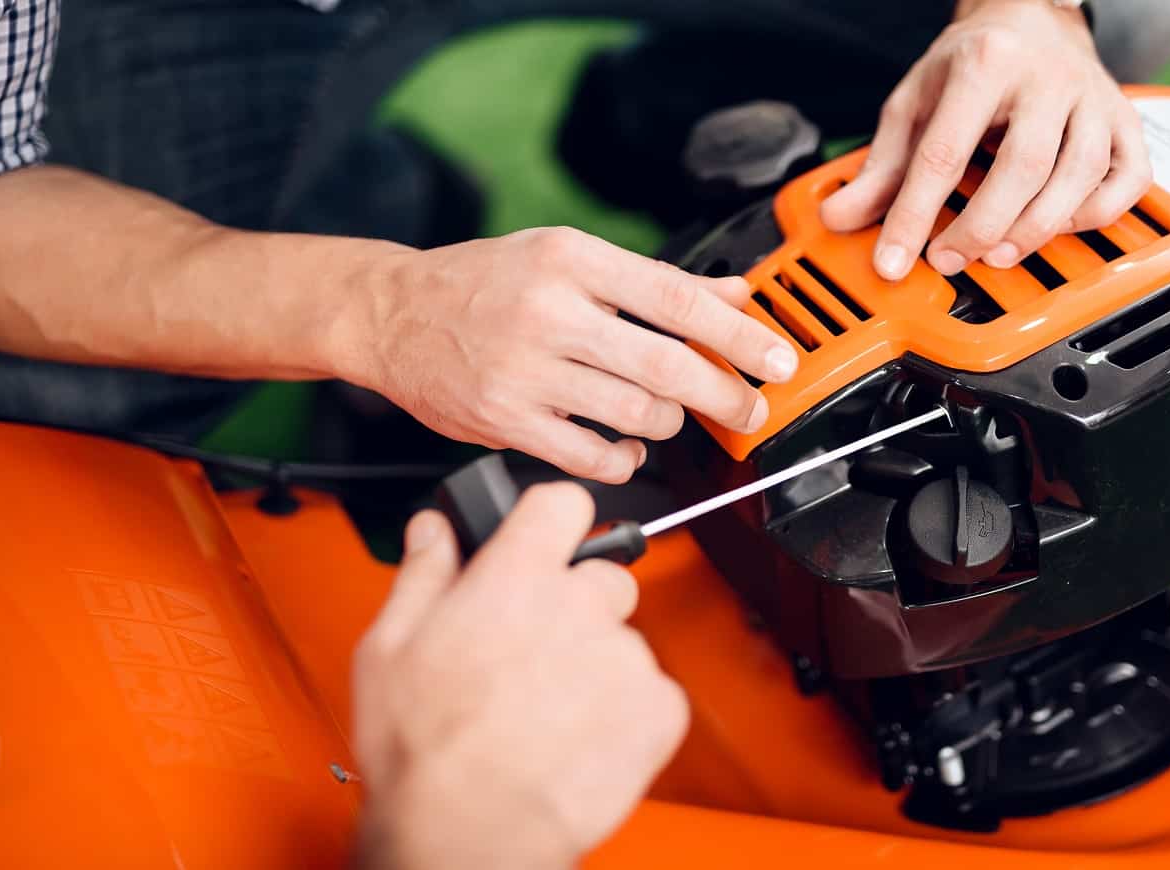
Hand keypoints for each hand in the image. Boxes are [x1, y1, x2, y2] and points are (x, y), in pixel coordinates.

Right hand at [348, 227, 796, 483]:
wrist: (392, 314)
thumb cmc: (484, 283)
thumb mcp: (568, 258)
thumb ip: (653, 282)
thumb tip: (734, 293)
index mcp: (572, 260)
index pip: (679, 299)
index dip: (741, 335)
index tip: (778, 358)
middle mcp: (550, 312)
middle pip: (668, 365)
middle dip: (726, 394)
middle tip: (750, 408)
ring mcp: (526, 371)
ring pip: (636, 415)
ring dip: (669, 423)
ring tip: (665, 414)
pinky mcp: (506, 422)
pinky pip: (592, 456)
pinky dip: (625, 458)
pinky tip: (625, 444)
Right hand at [350, 487, 689, 869]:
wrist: (465, 835)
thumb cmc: (423, 752)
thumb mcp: (387, 648)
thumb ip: (424, 574)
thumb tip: (436, 530)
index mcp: (514, 579)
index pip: (562, 503)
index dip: (554, 521)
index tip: (549, 540)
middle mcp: (578, 606)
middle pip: (603, 576)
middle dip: (577, 606)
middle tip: (537, 655)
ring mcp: (624, 657)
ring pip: (623, 642)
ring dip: (597, 667)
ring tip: (549, 713)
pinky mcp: (658, 709)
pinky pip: (653, 694)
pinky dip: (628, 715)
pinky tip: (581, 738)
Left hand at [820, 0, 1151, 277]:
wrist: (1033, 17)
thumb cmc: (972, 64)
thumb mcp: (915, 104)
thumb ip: (881, 167)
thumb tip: (839, 218)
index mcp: (985, 63)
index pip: (945, 151)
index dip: (916, 215)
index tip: (895, 260)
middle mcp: (1047, 77)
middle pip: (1022, 166)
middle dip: (980, 227)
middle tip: (948, 259)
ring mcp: (1094, 98)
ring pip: (1078, 175)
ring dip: (1034, 229)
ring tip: (995, 254)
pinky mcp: (1126, 119)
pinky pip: (1129, 177)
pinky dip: (1096, 213)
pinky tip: (1059, 228)